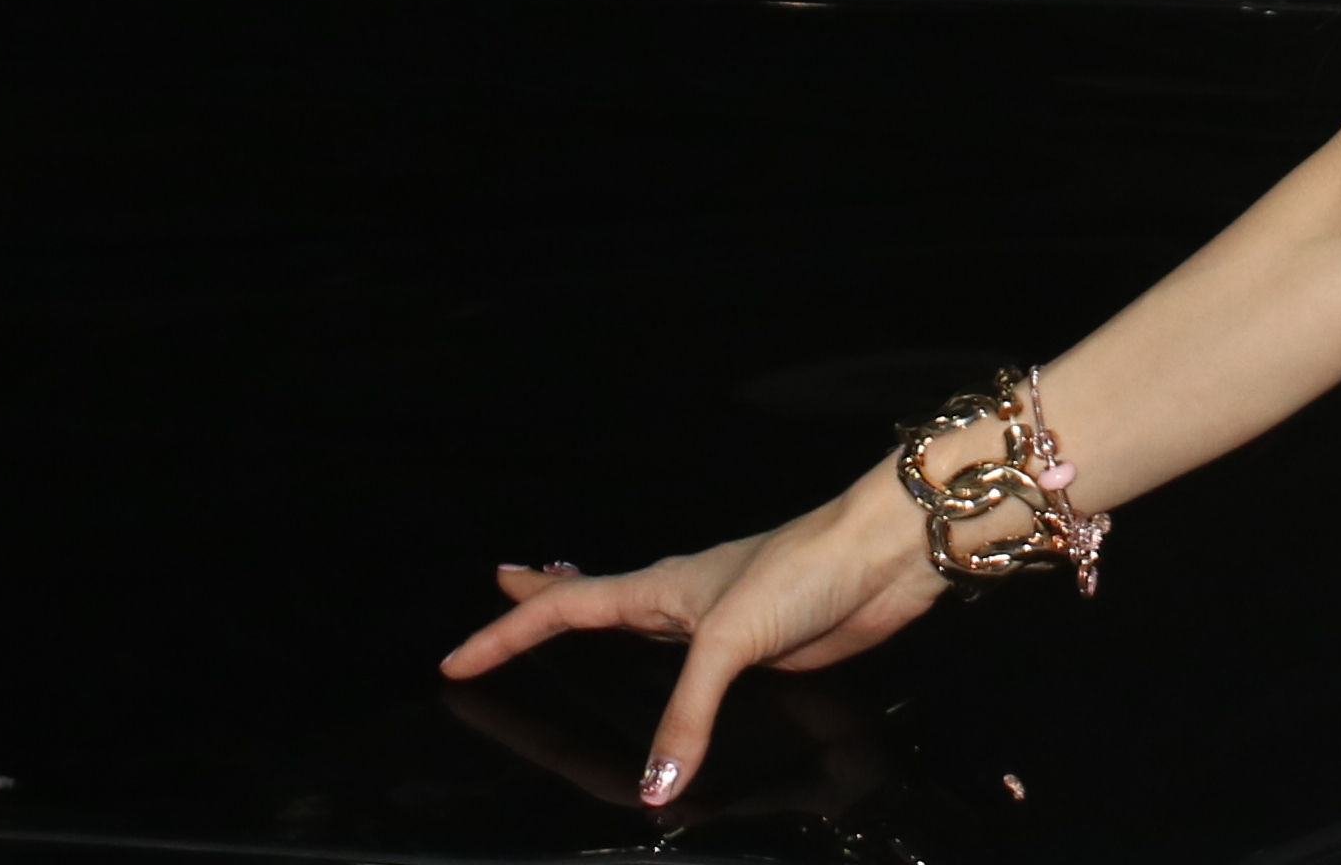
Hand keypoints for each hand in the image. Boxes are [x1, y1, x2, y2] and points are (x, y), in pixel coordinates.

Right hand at [443, 467, 944, 806]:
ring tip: (569, 620)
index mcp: (660, 588)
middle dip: (544, 601)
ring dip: (602, 624)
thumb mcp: (731, 641)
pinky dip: (671, 674)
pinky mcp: (763, 650)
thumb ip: (687, 713)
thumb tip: (652, 785)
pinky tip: (679, 676)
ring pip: (644, 628)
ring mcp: (723, 626)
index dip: (508, 632)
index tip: (458, 657)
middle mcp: (683, 602)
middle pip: (595, 601)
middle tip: (502, 590)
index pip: (565, 609)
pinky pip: (699, 673)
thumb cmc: (806, 567)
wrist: (883, 555)